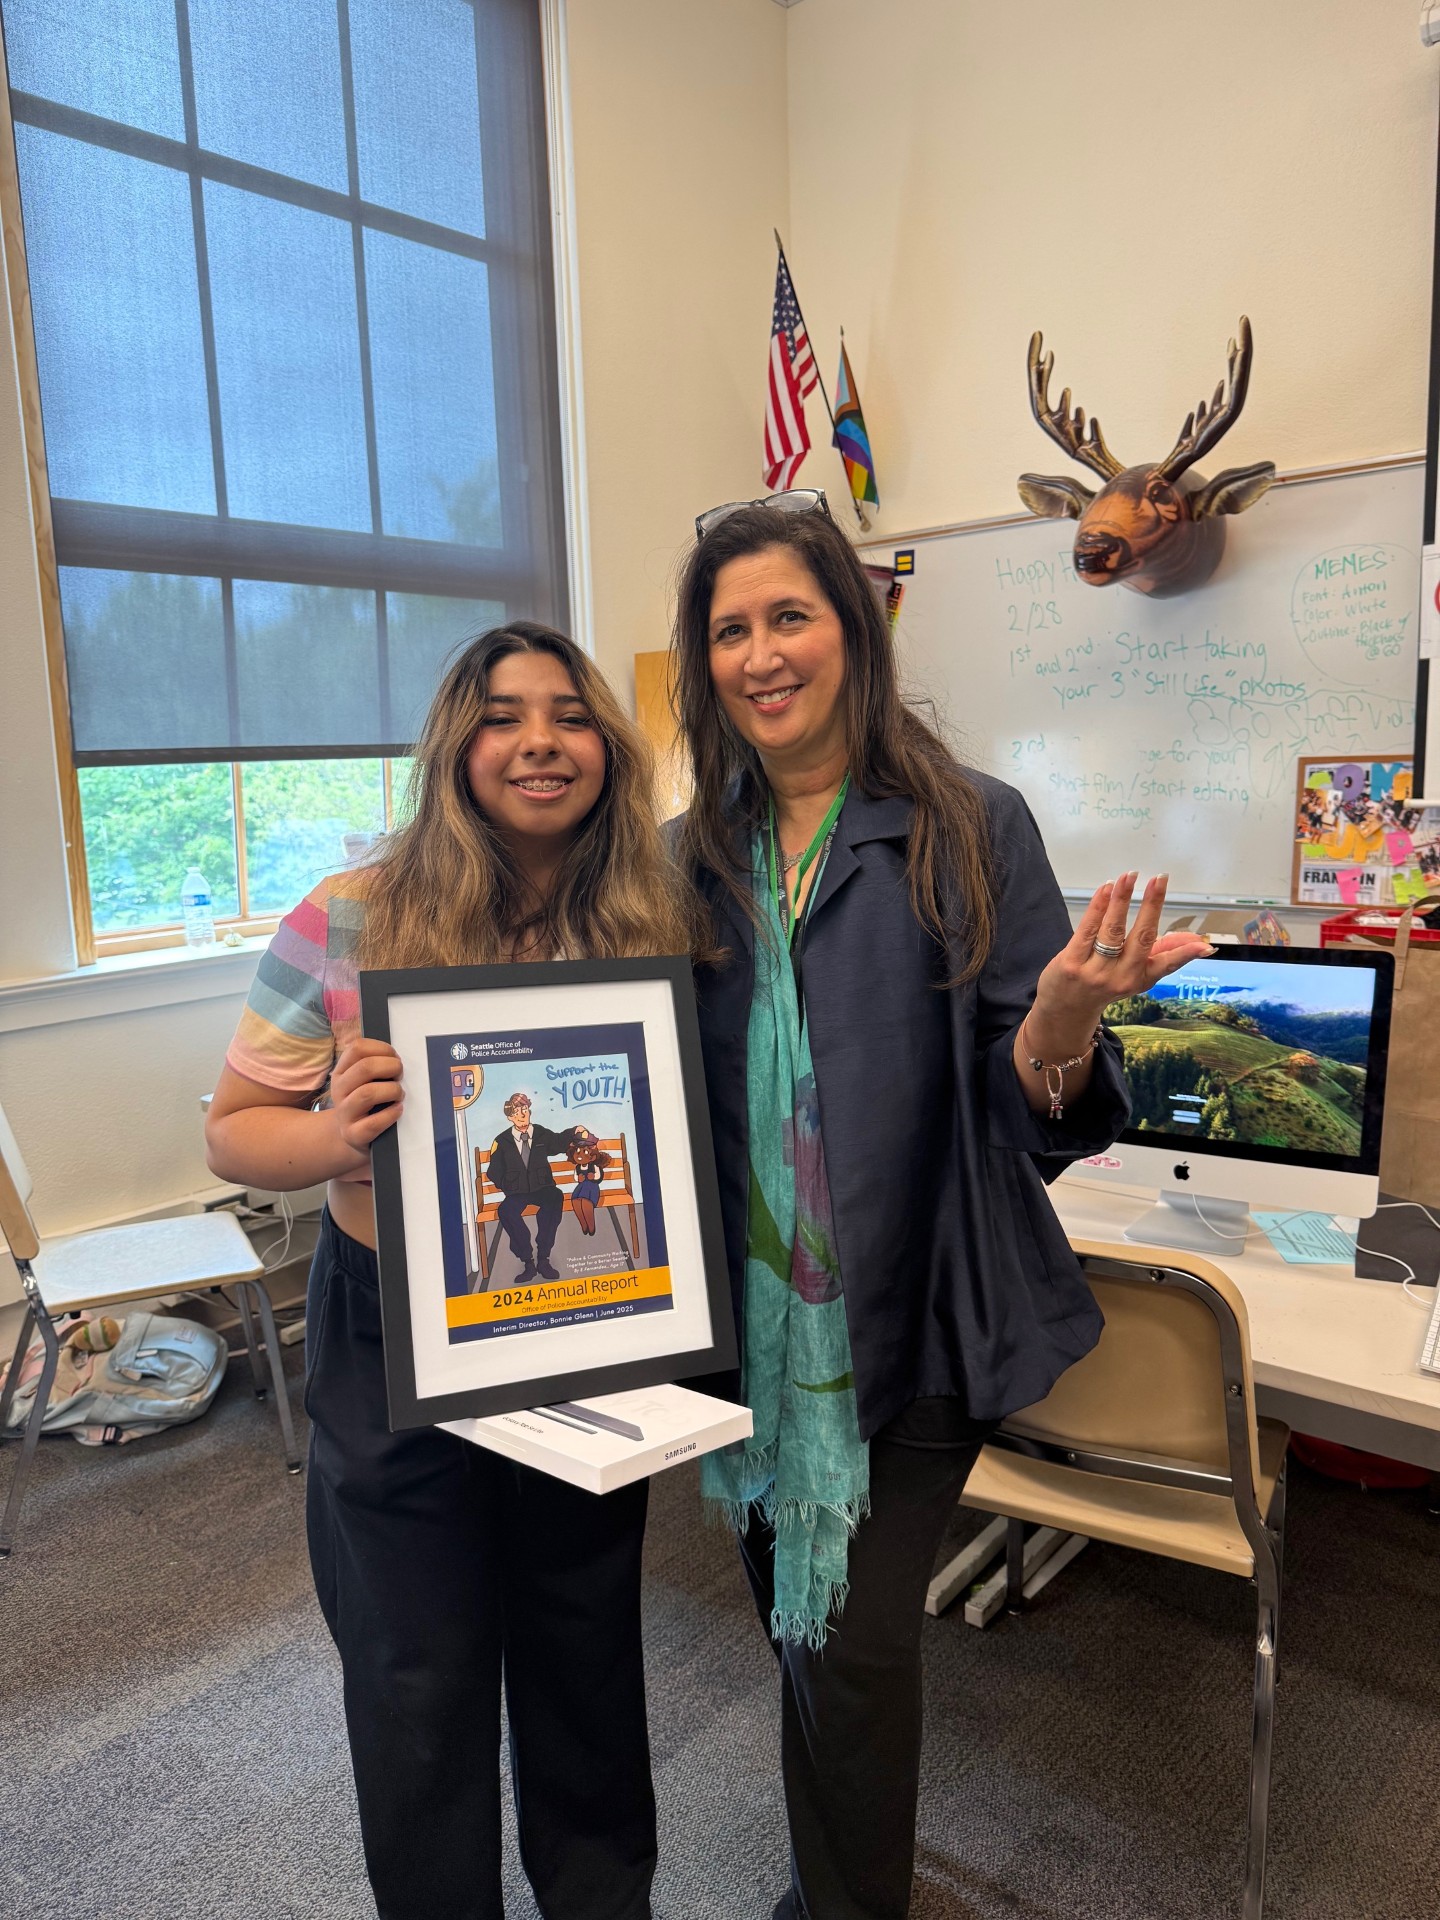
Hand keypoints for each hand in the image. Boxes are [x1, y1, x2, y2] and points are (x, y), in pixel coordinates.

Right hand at [328, 1038, 404, 1163]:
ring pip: (367, 1093)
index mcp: (341, 1071)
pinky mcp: (353, 1134)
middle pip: (365, 1068)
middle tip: (400, 1076)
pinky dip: (391, 1114)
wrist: (351, 1137)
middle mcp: (339, 1090)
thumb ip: (375, 1066)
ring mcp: (344, 1113)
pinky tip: (398, 1110)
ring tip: (399, 1095)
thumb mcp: (363, 1081)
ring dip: (392, 1091)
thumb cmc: (365, 1103)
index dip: (382, 1048)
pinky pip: (373, 1123)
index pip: (357, 1048)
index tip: (394, 1057)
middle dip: (391, 1067)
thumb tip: (398, 1058)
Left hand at [1026, 872, 1215, 1056]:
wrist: (1067, 1009)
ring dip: (1121, 899)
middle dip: (1152, 906)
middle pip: (1141, 937)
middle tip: (1159, 880)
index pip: (1168, 964)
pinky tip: (1106, 889)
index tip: (1203, 942)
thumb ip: (1164, 953)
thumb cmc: (1105, 984)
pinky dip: (1098, 907)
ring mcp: (1095, 970)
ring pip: (1112, 930)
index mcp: (1140, 978)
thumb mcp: (1137, 975)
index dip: (1185, 953)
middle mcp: (1120, 976)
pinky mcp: (1072, 963)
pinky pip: (1087, 929)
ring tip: (1129, 877)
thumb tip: (1198, 941)